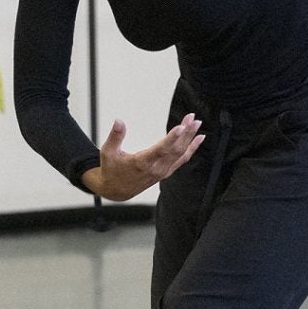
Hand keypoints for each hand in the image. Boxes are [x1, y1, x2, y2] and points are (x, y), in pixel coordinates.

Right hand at [86, 114, 205, 201]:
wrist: (116, 190)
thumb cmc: (112, 170)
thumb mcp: (108, 153)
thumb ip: (115, 136)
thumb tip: (119, 121)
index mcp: (141, 163)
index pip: (160, 150)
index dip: (172, 138)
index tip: (181, 126)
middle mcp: (155, 169)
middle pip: (175, 150)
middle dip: (185, 133)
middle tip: (192, 118)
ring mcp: (163, 171)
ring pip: (181, 154)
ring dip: (190, 138)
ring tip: (197, 123)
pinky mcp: (166, 172)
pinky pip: (182, 160)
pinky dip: (192, 149)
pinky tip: (198, 138)